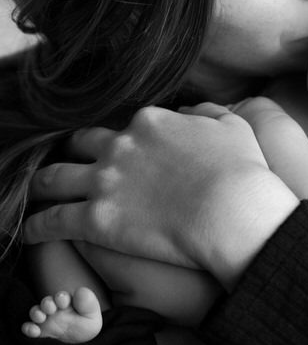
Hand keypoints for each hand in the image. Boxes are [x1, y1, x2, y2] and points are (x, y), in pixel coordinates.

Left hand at [25, 104, 298, 288]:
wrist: (232, 209)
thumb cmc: (241, 169)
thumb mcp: (231, 125)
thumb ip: (205, 112)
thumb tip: (189, 112)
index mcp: (150, 121)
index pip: (125, 125)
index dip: (119, 139)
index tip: (120, 151)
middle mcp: (121, 145)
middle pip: (80, 144)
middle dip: (71, 152)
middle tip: (68, 164)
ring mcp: (105, 181)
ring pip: (55, 178)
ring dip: (41, 185)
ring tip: (34, 194)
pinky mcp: (96, 219)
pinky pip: (52, 221)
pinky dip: (36, 226)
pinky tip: (29, 233)